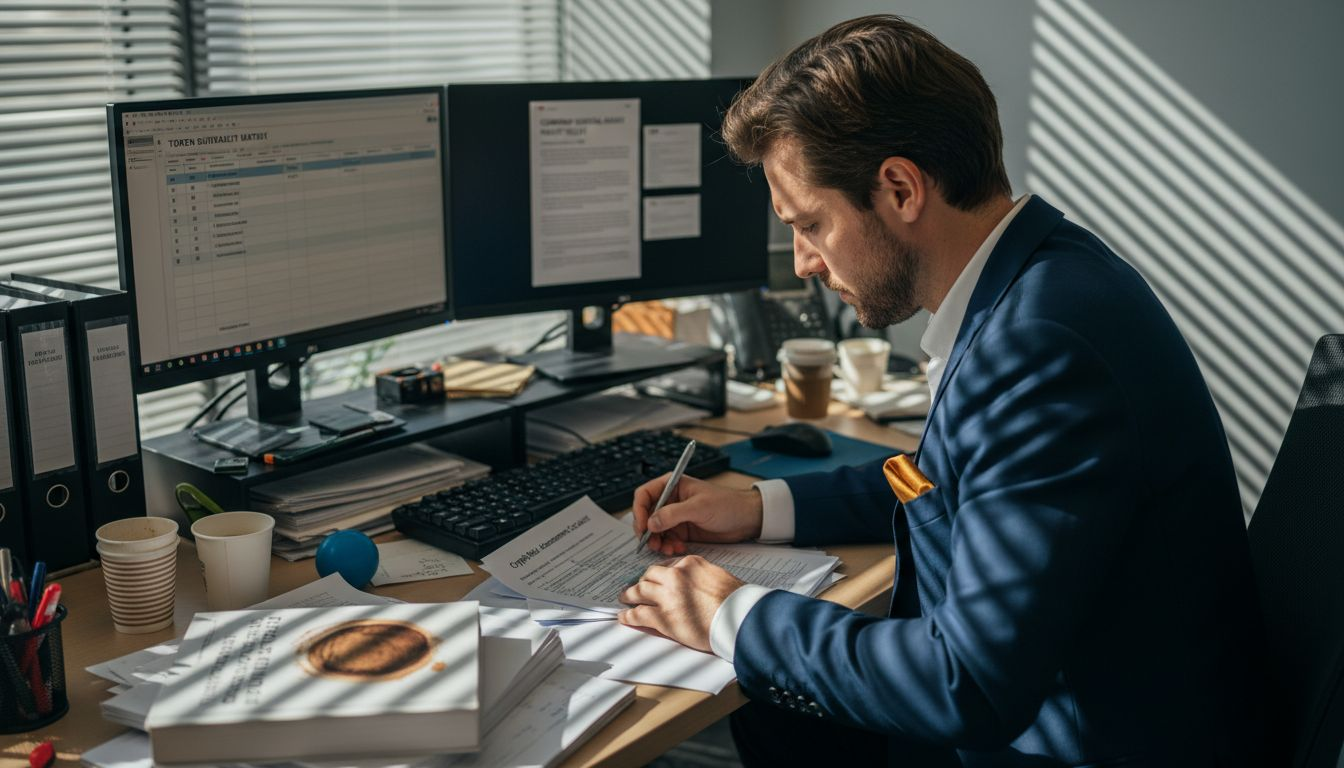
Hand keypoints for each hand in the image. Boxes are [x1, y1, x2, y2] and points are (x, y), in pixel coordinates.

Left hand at [618, 555, 743, 651]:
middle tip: (635, 586)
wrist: (738, 618)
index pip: (667, 566)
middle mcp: (675, 576)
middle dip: (641, 581)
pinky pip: (639, 614)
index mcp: (690, 564)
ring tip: (625, 598)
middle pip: (650, 575)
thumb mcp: (717, 577)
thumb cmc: (735, 600)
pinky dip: (629, 615)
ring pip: (639, 591)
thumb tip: (695, 585)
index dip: (658, 574)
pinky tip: (624, 616)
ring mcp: (667, 596)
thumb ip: (701, 577)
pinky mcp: (663, 616)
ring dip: (630, 595)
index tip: (654, 578)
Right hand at [632, 475, 763, 555]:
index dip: (639, 511)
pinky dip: (668, 546)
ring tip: (667, 550)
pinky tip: (678, 549)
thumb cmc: (727, 505)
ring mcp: (675, 516)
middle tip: (652, 544)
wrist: (747, 519)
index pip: (644, 495)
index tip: (642, 528)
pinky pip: (667, 540)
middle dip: (647, 531)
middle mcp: (670, 500)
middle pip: (646, 515)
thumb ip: (673, 514)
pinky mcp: (682, 530)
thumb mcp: (699, 507)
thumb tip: (650, 523)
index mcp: (672, 485)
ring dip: (658, 542)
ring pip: (655, 531)